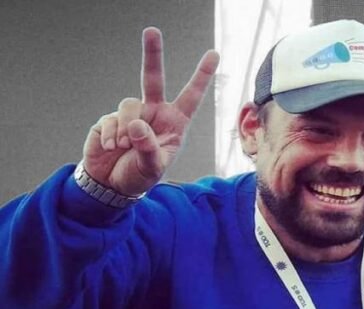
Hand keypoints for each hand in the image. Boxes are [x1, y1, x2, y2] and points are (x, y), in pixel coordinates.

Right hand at [82, 27, 219, 195]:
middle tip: (152, 31)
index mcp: (174, 123)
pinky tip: (111, 148)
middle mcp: (154, 113)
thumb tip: (138, 125)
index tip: (214, 54)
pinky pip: (112, 119)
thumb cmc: (139, 176)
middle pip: (153, 78)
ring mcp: (132, 114)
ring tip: (123, 146)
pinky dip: (111, 135)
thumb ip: (148, 149)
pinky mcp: (111, 119)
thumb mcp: (151, 168)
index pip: (191, 96)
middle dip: (152, 54)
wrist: (111, 184)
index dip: (202, 76)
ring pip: (130, 104)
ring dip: (126, 127)